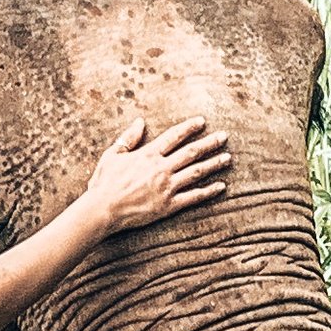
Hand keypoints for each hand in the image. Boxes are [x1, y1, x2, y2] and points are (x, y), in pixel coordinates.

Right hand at [81, 116, 231, 233]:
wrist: (103, 209)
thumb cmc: (104, 182)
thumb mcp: (112, 154)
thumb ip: (128, 138)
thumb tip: (140, 122)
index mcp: (148, 154)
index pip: (174, 136)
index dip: (189, 127)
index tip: (202, 122)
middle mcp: (161, 168)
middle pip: (191, 152)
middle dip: (210, 143)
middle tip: (224, 137)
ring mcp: (167, 187)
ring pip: (196, 172)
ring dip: (214, 164)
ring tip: (227, 158)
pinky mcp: (168, 205)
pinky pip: (193, 197)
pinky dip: (208, 191)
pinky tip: (221, 186)